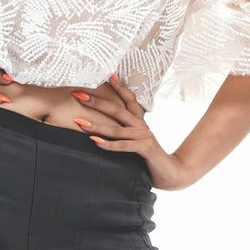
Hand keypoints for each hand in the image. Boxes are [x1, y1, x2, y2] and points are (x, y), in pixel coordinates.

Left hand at [71, 74, 196, 190]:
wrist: (171, 173)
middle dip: (96, 101)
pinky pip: (123, 145)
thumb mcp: (136, 144)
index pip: (130, 99)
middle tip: (79, 94)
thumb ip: (124, 136)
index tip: (108, 75)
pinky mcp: (144, 148)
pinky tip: (95, 142)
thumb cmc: (150, 160)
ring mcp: (143, 136)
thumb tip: (102, 134)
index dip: (120, 87)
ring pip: (116, 129)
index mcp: (139, 123)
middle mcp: (141, 126)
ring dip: (96, 125)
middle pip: (117, 110)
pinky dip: (108, 144)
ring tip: (79, 122)